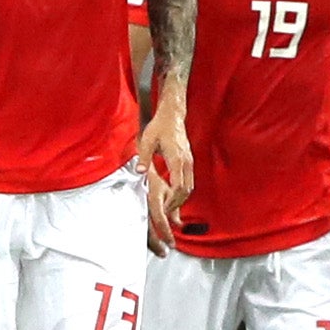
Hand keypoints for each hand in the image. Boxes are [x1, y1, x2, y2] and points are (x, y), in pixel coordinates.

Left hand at [139, 101, 191, 250]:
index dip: (173, 201)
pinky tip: (173, 197)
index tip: (164, 209)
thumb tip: (139, 172)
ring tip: (169, 209)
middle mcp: (186, 162)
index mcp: (177, 158)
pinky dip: (182, 192)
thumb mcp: (147, 140)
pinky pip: (189, 181)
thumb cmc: (159, 127)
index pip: (179, 186)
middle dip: (177, 204)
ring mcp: (189, 162)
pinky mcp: (189, 161)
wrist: (173, 115)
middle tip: (165, 215)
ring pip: (190, 187)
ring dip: (180, 199)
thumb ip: (143, 157)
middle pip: (186, 190)